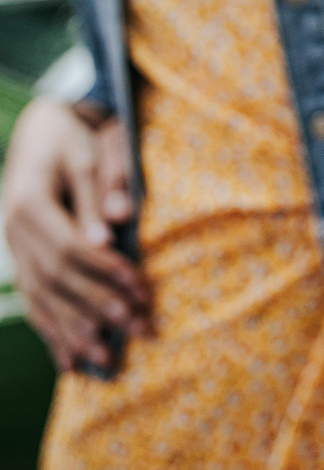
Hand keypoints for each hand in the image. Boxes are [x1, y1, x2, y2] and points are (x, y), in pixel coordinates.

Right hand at [2, 99, 149, 370]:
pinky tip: (69, 362)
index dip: (105, 271)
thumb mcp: (91, 150)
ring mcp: (13, 249)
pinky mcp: (20, 261)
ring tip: (107, 358)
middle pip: (56, 280)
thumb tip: (117, 225)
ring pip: (41, 298)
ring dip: (74, 331)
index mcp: (30, 201)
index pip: (69, 247)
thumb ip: (103, 187)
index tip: (141, 287)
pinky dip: (51, 332)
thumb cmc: (73, 137)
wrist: (39, 131)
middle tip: (137, 327)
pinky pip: (32, 302)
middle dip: (98, 306)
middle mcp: (14, 231)